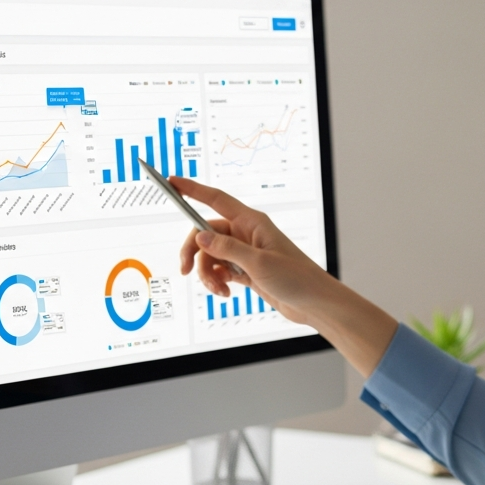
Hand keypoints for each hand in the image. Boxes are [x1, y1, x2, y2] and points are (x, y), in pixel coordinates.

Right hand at [169, 177, 396, 374]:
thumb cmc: (296, 278)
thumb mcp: (259, 263)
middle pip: (205, 233)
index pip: (216, 199)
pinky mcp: (245, 270)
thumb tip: (200, 236)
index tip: (171, 181)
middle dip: (193, 252)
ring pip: (210, 255)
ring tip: (219, 289)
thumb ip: (227, 249)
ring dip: (207, 274)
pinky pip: (219, 270)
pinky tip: (225, 292)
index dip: (193, 189)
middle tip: (184, 271)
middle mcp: (246, 233)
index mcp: (252, 222)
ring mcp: (245, 252)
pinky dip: (217, 282)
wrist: (312, 303)